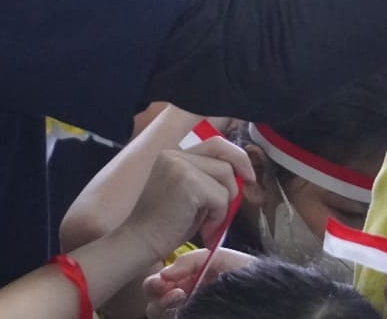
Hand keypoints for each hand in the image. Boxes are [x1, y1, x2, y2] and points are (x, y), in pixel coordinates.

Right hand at [116, 138, 253, 270]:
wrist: (139, 243)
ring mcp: (180, 165)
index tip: (246, 174)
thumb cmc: (163, 227)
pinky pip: (220, 196)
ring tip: (210, 223)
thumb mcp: (187, 194)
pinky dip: (218, 215)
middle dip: (241, 167)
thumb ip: (207, 179)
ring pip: (225, 175)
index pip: (213, 144)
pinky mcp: (188, 182)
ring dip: (224, 202)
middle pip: (222, 149)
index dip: (234, 156)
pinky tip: (205, 228)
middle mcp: (174, 154)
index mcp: (172, 154)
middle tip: (248, 187)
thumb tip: (240, 177)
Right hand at [142, 247, 254, 318]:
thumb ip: (191, 260)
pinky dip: (172, 313)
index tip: (162, 279)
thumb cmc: (246, 273)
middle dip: (154, 292)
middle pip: (153, 300)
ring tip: (179, 294)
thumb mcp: (219, 257)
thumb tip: (165, 274)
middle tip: (164, 287)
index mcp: (189, 281)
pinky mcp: (195, 318)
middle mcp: (185, 299)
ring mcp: (190, 312)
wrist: (267, 293)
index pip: (160, 283)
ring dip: (161, 303)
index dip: (156, 281)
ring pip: (158, 313)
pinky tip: (185, 302)